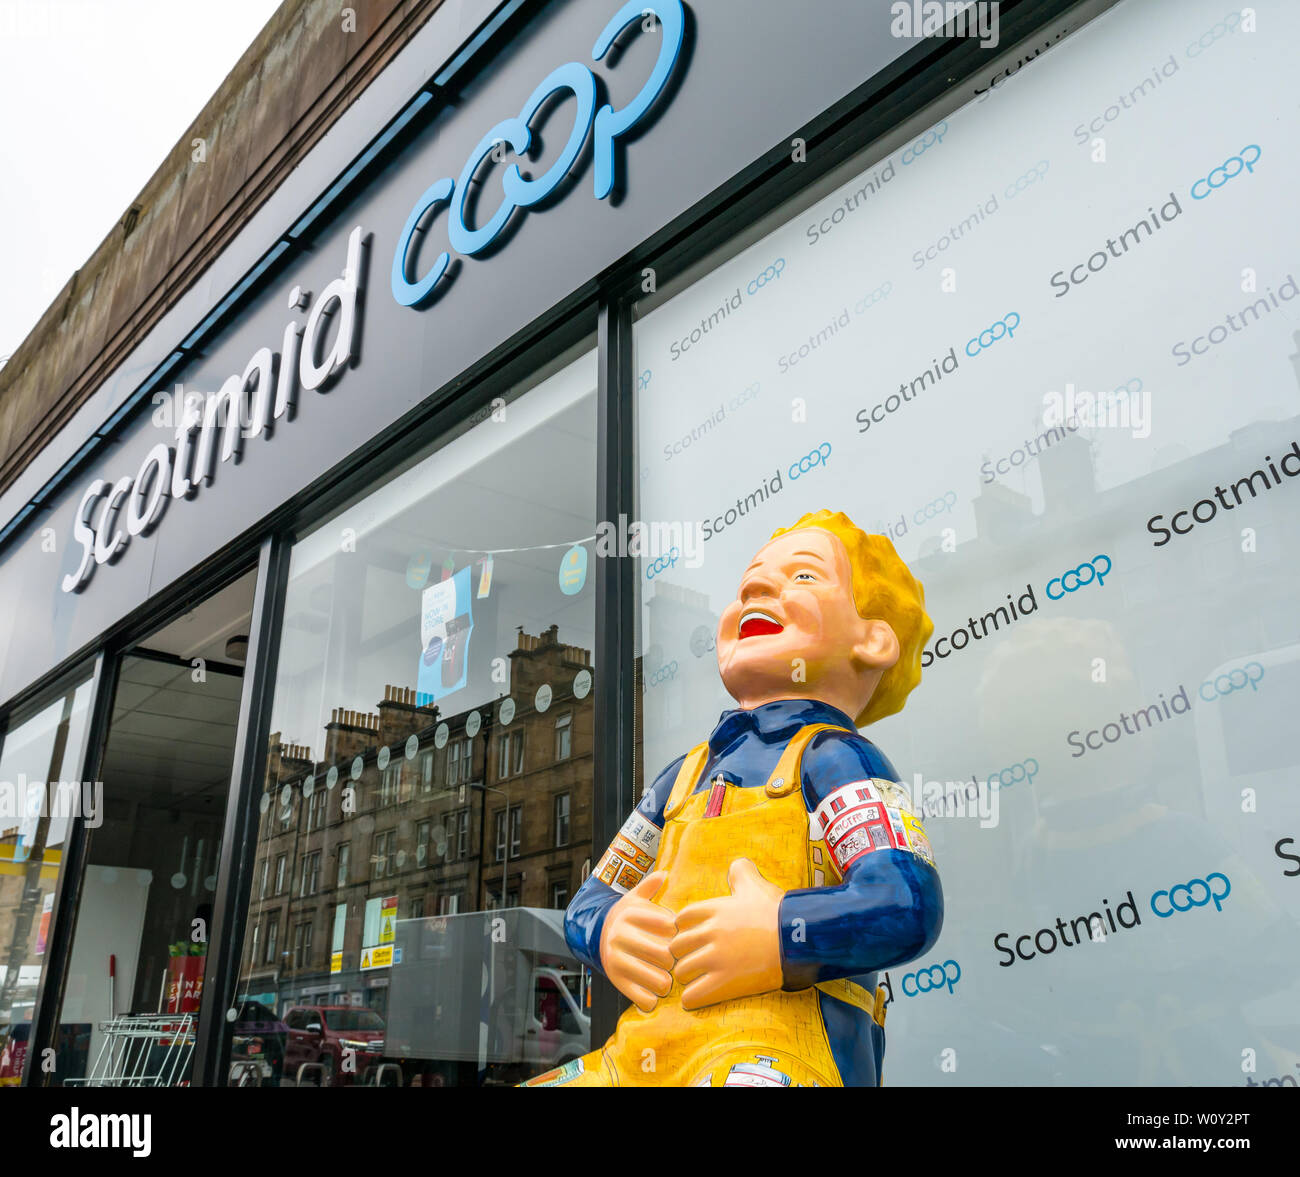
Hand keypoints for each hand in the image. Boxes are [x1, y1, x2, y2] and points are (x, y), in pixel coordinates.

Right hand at [599, 871, 675, 1013]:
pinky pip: (645, 999)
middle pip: (666, 955)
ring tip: (666, 977)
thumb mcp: (634, 898)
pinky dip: (653, 998)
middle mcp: (622, 936)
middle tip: (674, 961)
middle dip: (675, 960)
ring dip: (667, 981)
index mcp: (631, 915)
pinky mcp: (616, 980)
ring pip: (660, 980)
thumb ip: (649, 886)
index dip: (678, 934)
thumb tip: (663, 874)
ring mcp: (617, 959)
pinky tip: (652, 991)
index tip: (675, 936)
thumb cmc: (626, 919)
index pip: (669, 926)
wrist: (596, 936)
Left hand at [670, 858, 783, 1010]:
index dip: (684, 928)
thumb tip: (737, 864)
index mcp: (714, 909)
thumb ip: (742, 871)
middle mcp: (710, 933)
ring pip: (682, 971)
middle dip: (681, 954)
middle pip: (676, 946)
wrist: (797, 937)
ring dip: (687, 976)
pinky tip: (697, 996)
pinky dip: (691, 998)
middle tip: (691, 959)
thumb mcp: (756, 884)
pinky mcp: (725, 983)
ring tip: (695, 979)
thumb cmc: (777, 911)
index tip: (692, 935)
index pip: (681, 919)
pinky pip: (692, 996)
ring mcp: (716, 958)